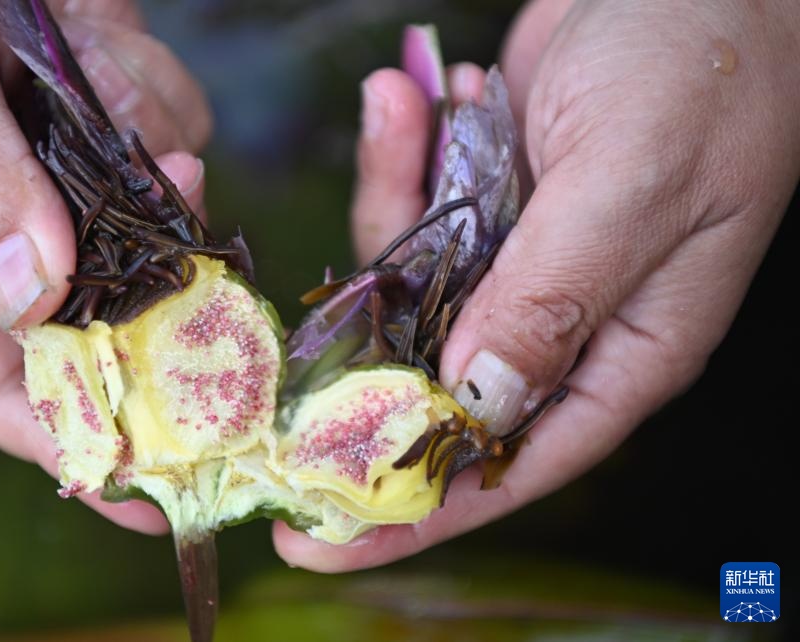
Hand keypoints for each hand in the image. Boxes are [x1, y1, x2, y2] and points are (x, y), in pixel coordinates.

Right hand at [0, 0, 210, 533]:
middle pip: (100, 323)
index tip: (149, 496)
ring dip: (148, 173)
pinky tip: (104, 43)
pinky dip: (155, 100)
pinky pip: (171, 142)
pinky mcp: (115, 120)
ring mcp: (66, 175)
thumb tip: (35, 302)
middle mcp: (1, 228)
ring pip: (152, 229)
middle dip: (148, 298)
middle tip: (192, 276)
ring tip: (97, 81)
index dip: (71, 444)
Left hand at [275, 0, 799, 569]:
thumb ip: (550, 299)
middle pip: (442, 382)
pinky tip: (416, 91)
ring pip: (414, 282)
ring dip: (393, 200)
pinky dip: (405, 153)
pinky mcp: (494, 200)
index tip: (324, 542)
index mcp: (626, 346)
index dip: (418, 510)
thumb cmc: (705, 68)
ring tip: (406, 108)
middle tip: (274, 360)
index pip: (513, 461)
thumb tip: (472, 405)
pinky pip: (418, 206)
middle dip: (364, 360)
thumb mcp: (630, 185)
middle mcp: (568, 316)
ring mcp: (524, 257)